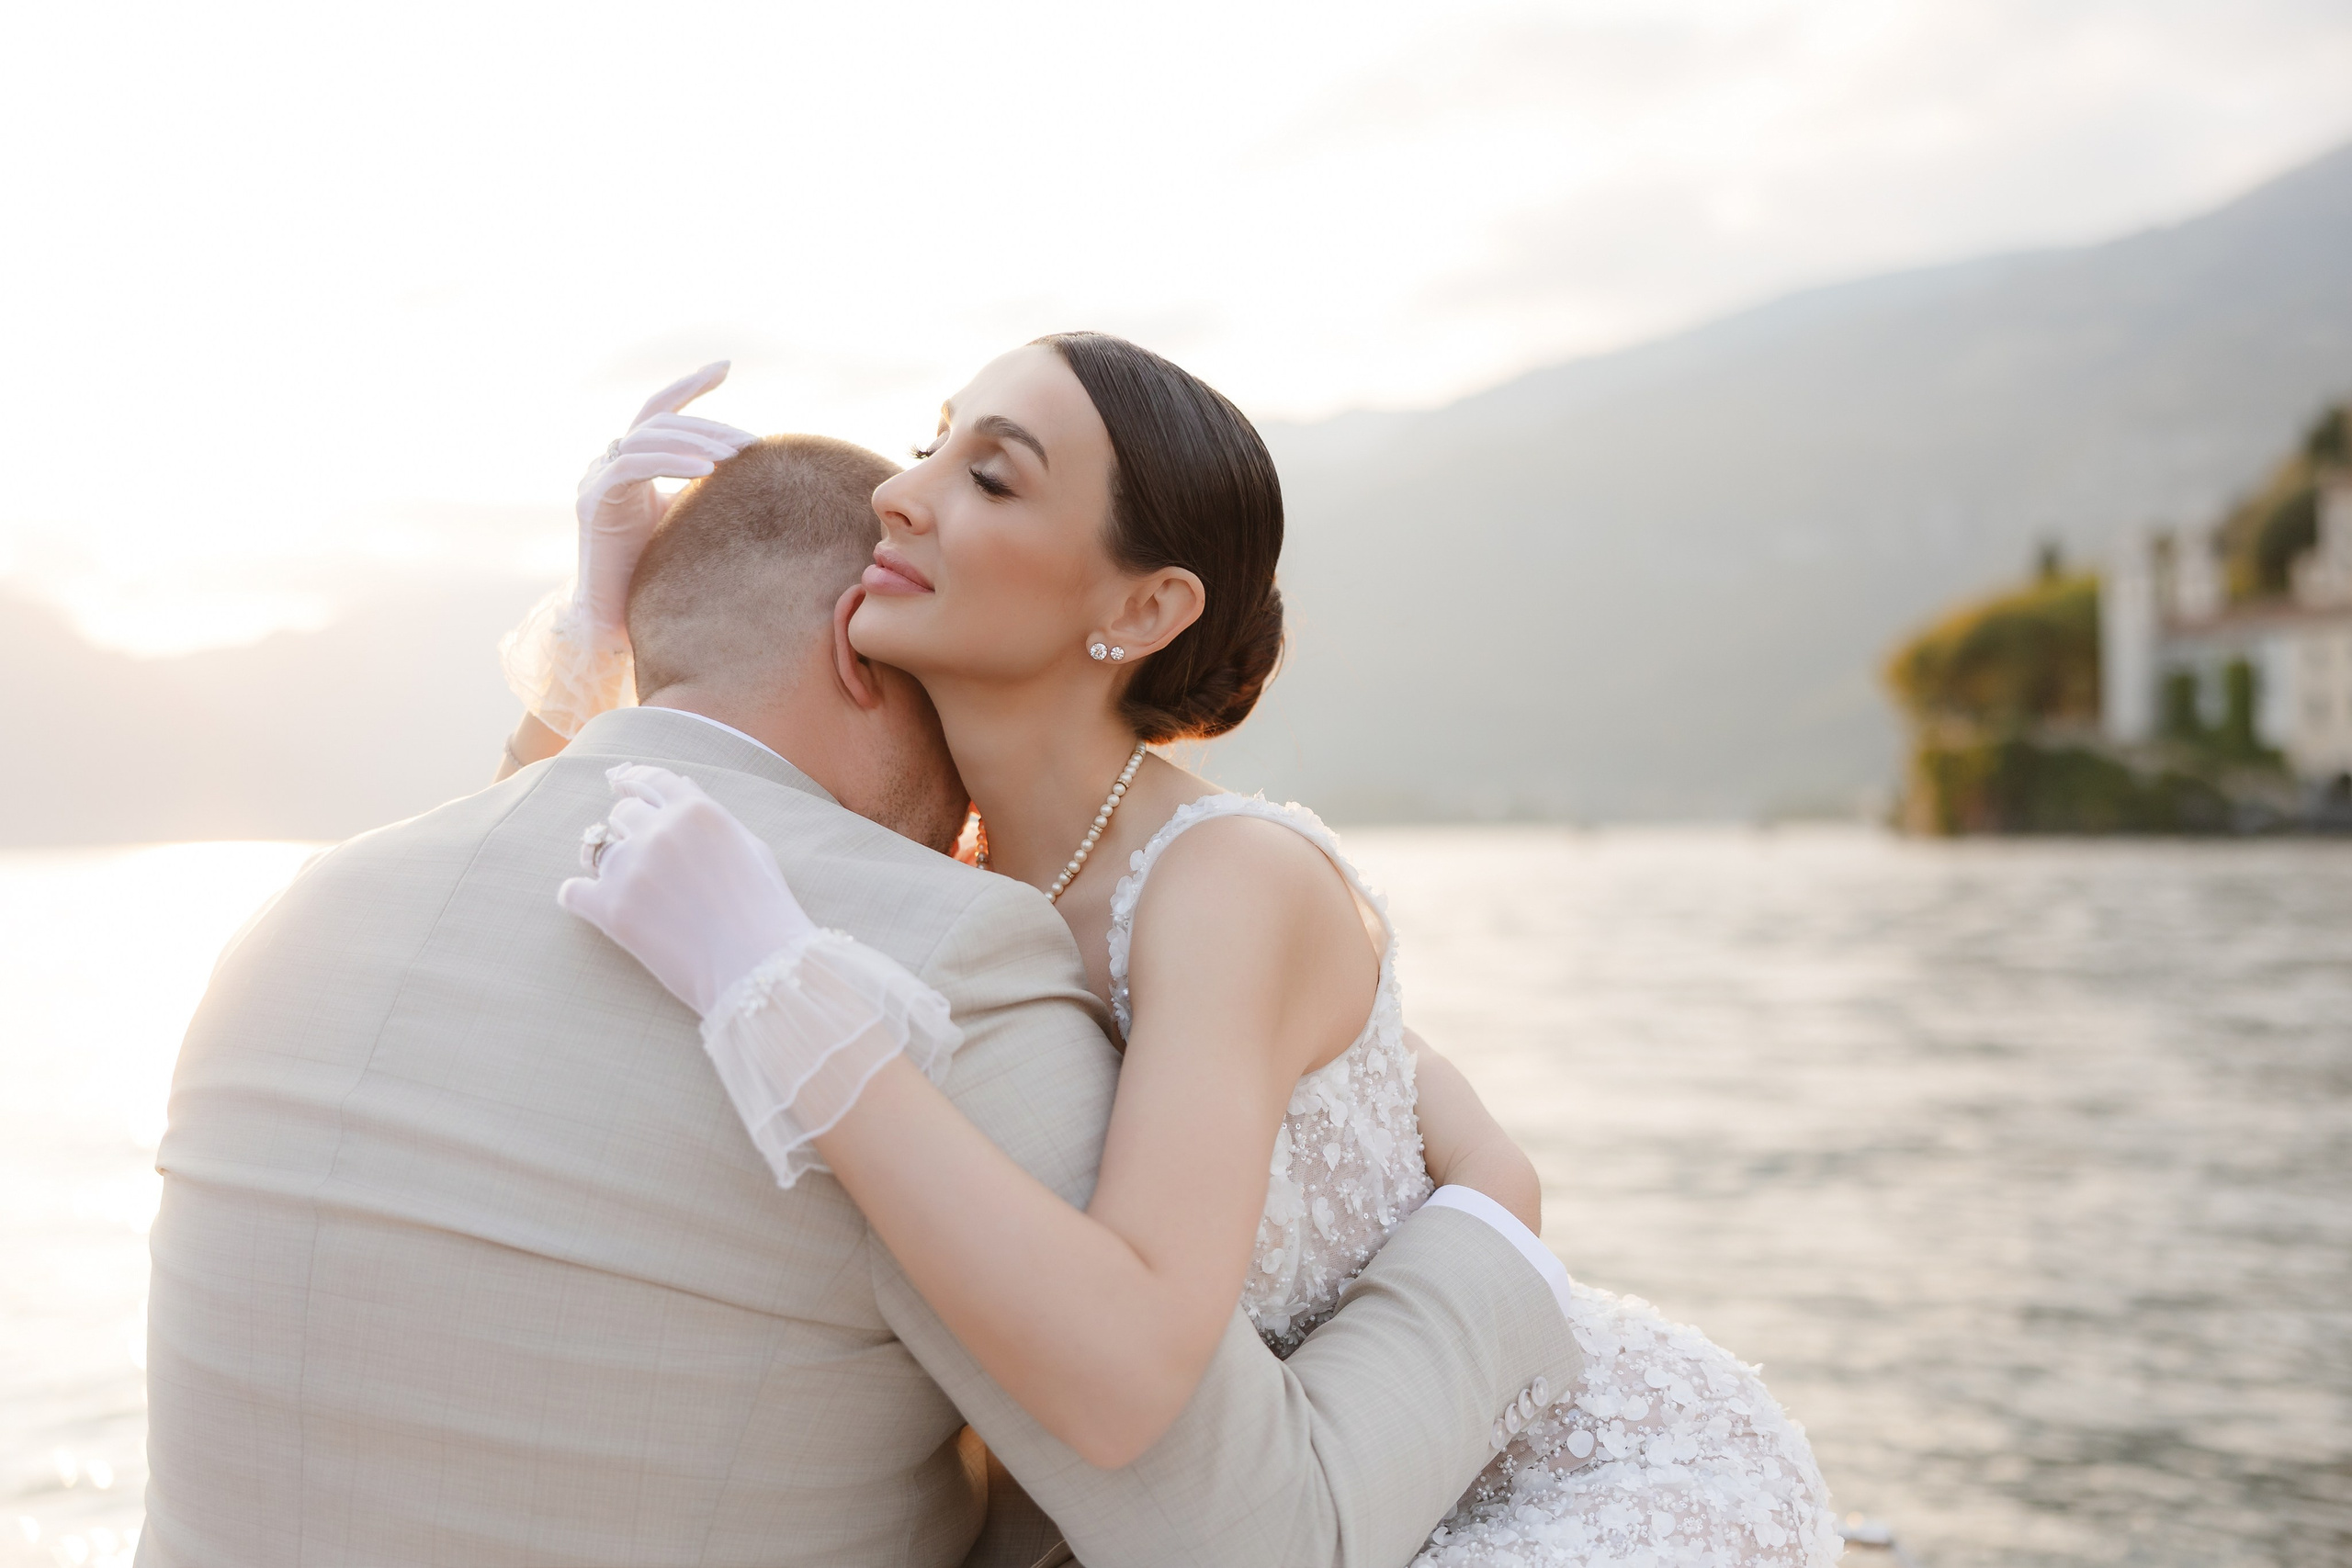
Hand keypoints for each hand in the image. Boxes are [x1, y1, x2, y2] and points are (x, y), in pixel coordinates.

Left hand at [560, 764, 814, 1015]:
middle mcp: (659, 830)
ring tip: (633, 889)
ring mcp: (631, 868)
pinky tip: (589, 903)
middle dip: (631, 829)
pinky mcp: (610, 908)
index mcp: (696, 811)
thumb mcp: (750, 848)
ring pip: (598, 850)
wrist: (756, 966)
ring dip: (612, 865)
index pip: (652, 779)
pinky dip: (579, 896)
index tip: (622, 784)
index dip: (635, 780)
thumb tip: (682, 786)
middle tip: (645, 855)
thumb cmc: (764, 910)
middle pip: (623, 813)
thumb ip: (711, 815)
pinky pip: (572, 891)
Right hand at [574, 363, 757, 643]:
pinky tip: (706, 471)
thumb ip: (707, 494)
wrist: (616, 624)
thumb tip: (759, 474)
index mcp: (631, 465)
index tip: (724, 367)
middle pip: (661, 424)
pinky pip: (633, 466)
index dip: (689, 388)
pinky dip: (671, 463)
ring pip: (647, 438)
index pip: (660, 413)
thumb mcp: (690, 524)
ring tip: (736, 456)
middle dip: (709, 426)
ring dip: (696, 442)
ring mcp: (596, 480)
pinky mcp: (594, 502)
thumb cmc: (658, 577)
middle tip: (752, 442)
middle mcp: (608, 465)